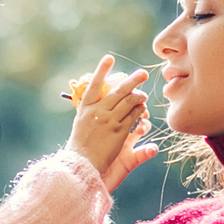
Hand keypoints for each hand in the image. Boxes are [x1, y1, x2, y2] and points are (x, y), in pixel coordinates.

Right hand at [67, 56, 157, 189]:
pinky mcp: (119, 132)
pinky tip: (143, 109)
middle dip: (131, 81)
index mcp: (85, 109)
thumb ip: (91, 111)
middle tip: (142, 74)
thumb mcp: (82, 124)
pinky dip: (139, 111)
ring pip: (128, 103)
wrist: (81, 165)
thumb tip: (99, 99)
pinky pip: (133, 116)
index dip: (101, 70)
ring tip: (143, 94)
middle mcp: (97, 112)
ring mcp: (109, 121)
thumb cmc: (80, 146)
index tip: (109, 58)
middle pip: (117, 92)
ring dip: (138, 96)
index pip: (94, 85)